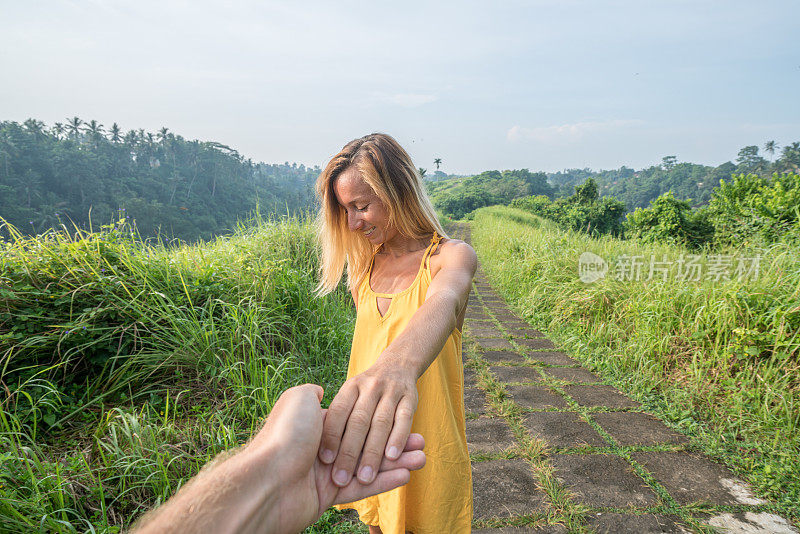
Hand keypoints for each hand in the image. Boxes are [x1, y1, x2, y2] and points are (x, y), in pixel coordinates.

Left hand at [252, 384, 424, 533]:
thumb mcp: (297, 399)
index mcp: (318, 425)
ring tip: (423, 458)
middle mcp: (324, 448)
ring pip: (370, 465)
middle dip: (396, 444)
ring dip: (398, 462)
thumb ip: (313, 394)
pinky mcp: (331, 496)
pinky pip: (364, 487)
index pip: (356, 421)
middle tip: (421, 444)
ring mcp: (328, 473)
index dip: (380, 421)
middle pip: (369, 443)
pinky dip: (386, 479)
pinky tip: (408, 473)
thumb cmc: (285, 435)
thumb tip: (322, 393)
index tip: (400, 418)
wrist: (267, 478)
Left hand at [317, 358, 418, 487]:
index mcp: (350, 388)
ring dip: (374, 452)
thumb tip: (315, 433)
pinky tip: (394, 458)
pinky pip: (404, 420)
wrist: (399, 364)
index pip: (338, 412)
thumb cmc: (366, 392)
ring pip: (381, 424)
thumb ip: (330, 408)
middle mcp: (369, 388)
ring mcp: (391, 392)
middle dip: (350, 452)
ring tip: (366, 476)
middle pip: (359, 422)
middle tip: (342, 478)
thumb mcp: (347, 392)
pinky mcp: (410, 399)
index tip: (325, 460)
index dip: (332, 435)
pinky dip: (399, 438)